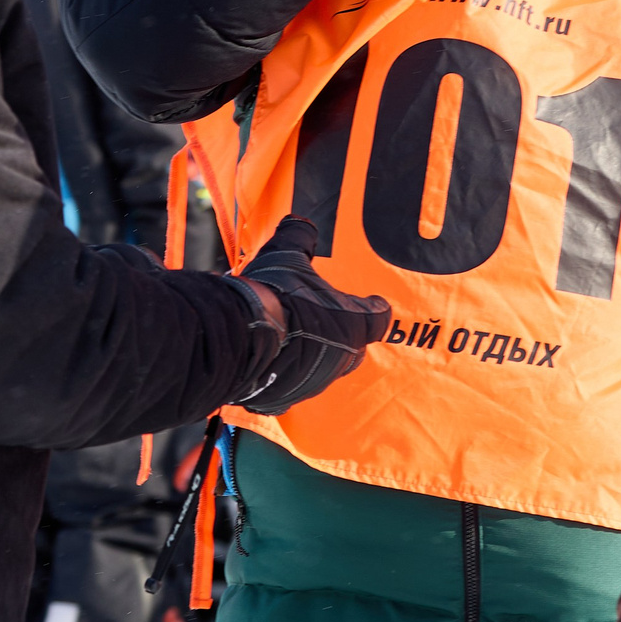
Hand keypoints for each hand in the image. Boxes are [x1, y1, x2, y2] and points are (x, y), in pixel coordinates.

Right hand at [233, 217, 386, 415]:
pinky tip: (271, 365)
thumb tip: (300, 223)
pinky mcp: (285, 398)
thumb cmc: (274, 294)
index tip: (374, 303)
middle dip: (345, 337)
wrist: (242, 338)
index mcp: (352, 322)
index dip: (374, 308)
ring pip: (323, 371)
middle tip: (330, 323)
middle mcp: (341, 358)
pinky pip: (291, 388)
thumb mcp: (286, 254)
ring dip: (314, 357)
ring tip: (295, 340)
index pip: (378, 317)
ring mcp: (314, 383)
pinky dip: (285, 377)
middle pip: (354, 350)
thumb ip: (298, 237)